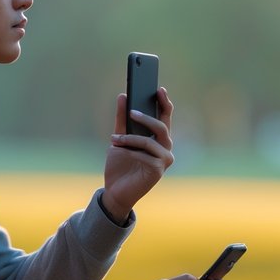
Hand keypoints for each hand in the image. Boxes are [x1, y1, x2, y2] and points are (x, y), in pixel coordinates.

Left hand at [102, 88, 174, 223]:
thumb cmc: (119, 164)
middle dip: (146, 118)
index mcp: (158, 138)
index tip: (159, 89)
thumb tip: (122, 96)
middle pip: (162, 126)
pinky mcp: (159, 170)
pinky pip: (146, 154)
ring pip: (151, 140)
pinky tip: (119, 150)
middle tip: (131, 111)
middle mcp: (165, 147)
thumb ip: (121, 119)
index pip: (165, 116)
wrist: (115, 190)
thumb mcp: (118, 138)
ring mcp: (164, 159)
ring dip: (131, 138)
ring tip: (114, 139)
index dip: (164, 102)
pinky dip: (131, 151)